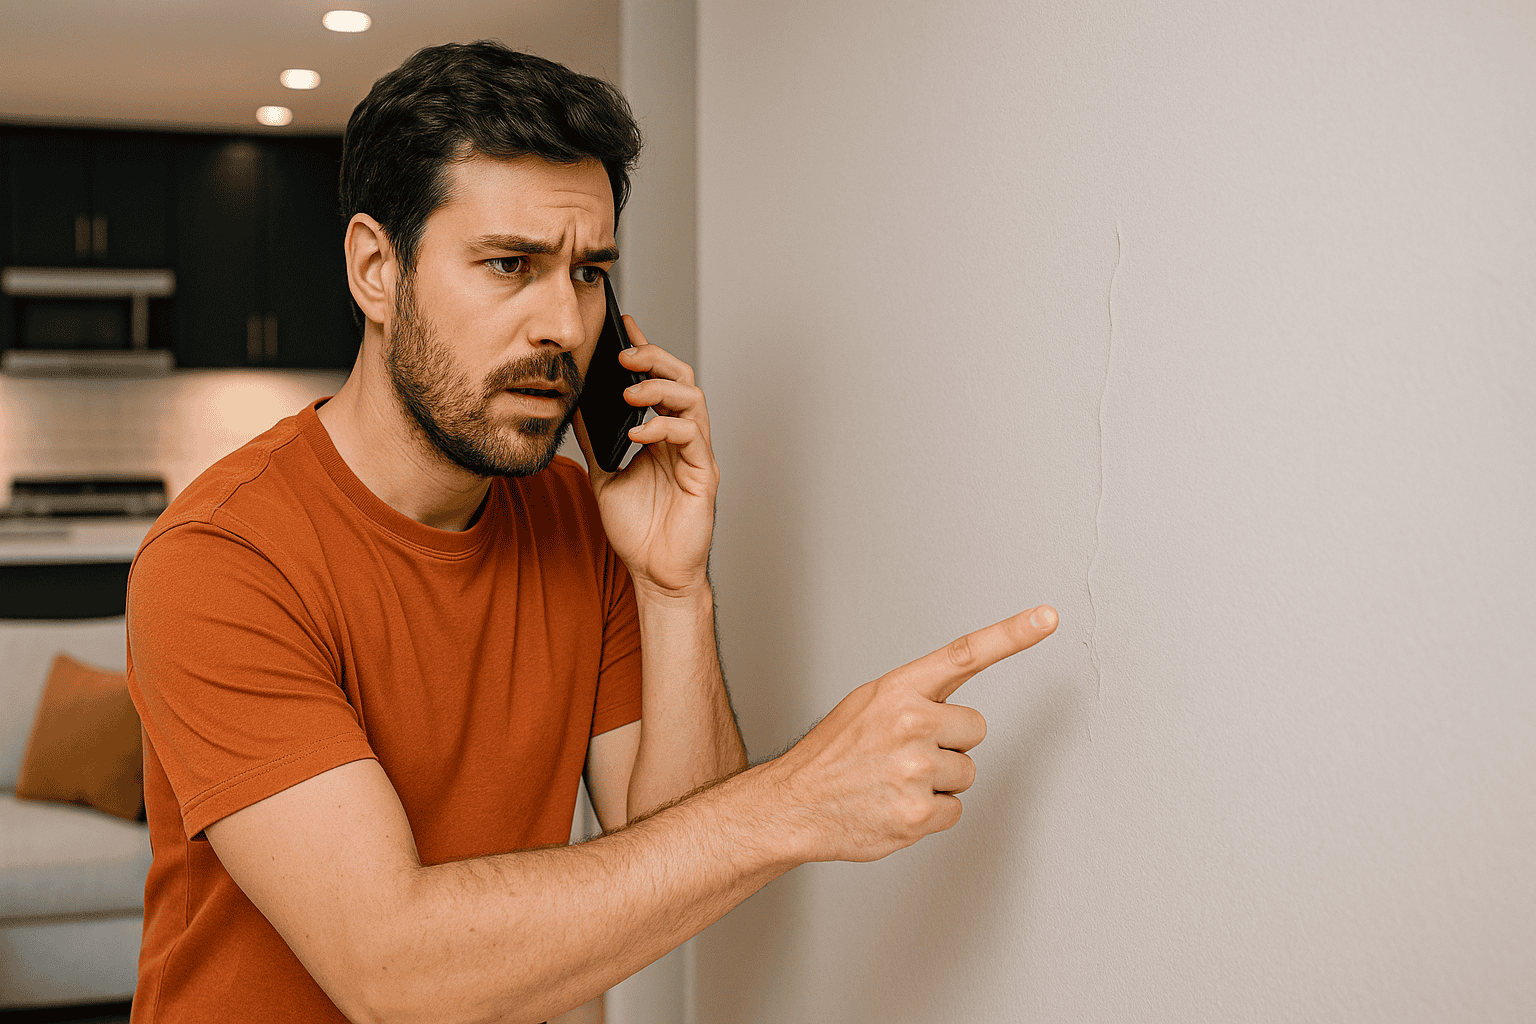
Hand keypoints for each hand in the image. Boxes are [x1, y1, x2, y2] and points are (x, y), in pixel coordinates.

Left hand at [573, 315, 718, 597]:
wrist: (654, 573)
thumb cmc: (637, 529)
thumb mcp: (604, 473)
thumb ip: (595, 440)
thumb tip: (573, 405)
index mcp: (663, 434)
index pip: (658, 381)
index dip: (645, 351)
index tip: (624, 326)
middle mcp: (684, 439)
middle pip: (681, 380)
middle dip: (654, 360)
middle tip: (625, 355)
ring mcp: (697, 456)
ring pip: (693, 401)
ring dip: (660, 390)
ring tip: (631, 393)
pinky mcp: (704, 476)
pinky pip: (692, 439)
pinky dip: (665, 428)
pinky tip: (639, 433)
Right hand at [758, 605, 1058, 862]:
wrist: (792, 804)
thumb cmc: (833, 755)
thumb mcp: (868, 704)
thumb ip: (915, 697)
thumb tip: (961, 710)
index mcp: (898, 689)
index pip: (964, 654)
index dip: (1011, 635)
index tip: (1047, 617)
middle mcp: (910, 724)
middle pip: (976, 730)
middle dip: (951, 744)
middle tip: (905, 755)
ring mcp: (914, 770)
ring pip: (967, 774)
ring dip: (938, 782)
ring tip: (893, 782)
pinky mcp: (916, 813)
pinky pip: (954, 810)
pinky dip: (930, 814)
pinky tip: (895, 806)